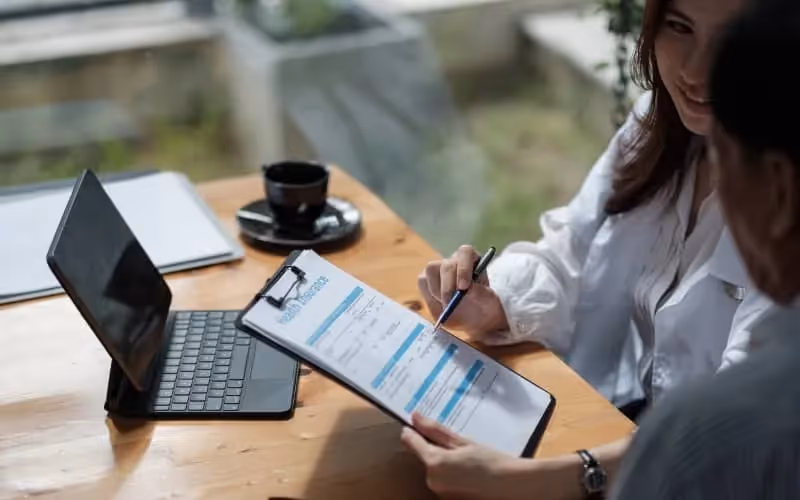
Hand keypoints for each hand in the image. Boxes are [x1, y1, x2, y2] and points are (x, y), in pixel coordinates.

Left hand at [401, 413, 534, 499]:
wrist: (513, 487)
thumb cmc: (492, 462)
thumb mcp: (463, 442)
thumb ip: (436, 430)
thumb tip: (416, 417)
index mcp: (434, 463)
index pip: (412, 442)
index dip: (412, 431)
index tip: (415, 424)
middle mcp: (432, 481)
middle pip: (424, 456)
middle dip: (434, 448)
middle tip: (456, 443)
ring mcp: (439, 493)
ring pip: (434, 469)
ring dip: (443, 462)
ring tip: (467, 459)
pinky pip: (443, 481)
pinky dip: (450, 474)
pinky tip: (468, 471)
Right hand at [418, 245, 507, 334]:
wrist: (474, 321)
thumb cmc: (485, 308)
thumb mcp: (489, 303)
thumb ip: (481, 294)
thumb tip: (469, 289)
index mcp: (472, 259)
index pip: (466, 252)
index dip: (463, 268)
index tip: (464, 287)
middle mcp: (455, 261)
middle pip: (446, 264)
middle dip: (447, 286)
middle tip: (450, 304)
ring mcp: (439, 269)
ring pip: (430, 270)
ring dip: (437, 291)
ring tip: (448, 306)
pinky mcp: (427, 279)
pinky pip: (422, 281)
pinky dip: (429, 296)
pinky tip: (440, 305)